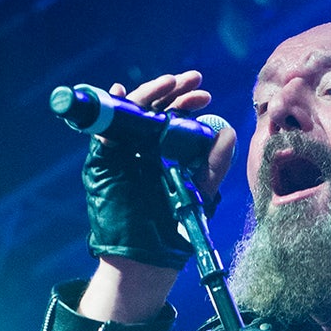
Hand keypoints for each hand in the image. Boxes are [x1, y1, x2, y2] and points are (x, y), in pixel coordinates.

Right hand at [83, 72, 236, 268]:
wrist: (147, 251)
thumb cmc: (174, 224)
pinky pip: (103, 127)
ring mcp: (124, 151)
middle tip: (192, 80)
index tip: (204, 96)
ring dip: (149, 93)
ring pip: (132, 112)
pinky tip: (120, 92)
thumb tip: (227, 129)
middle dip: (173, 90)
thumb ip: (216, 160)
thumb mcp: (202, 188)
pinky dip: (110, 107)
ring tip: (169, 83)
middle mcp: (145, 147)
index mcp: (168, 151)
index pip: (176, 117)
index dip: (188, 103)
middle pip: (155, 109)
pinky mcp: (105, 158)